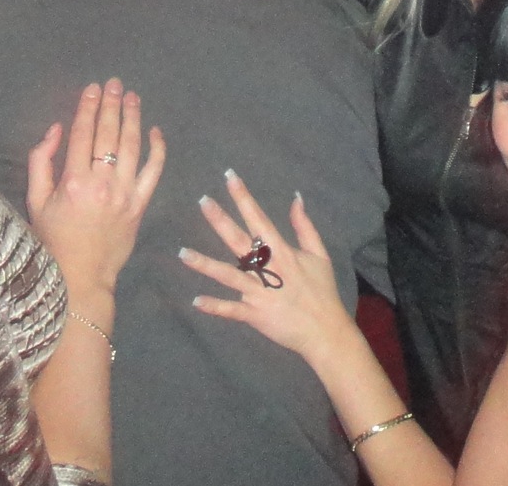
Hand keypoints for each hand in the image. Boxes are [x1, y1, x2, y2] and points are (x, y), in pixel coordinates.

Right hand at [26, 79, 164, 291]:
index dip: (88, 108)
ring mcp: (124, 193)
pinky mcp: (140, 204)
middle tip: (115, 84)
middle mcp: (101, 183)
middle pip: (109, 134)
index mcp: (72, 181)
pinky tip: (155, 131)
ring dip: (134, 118)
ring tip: (133, 97)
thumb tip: (56, 129)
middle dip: (112, 105)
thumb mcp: (35, 201)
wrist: (81, 276)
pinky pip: (153, 171)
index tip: (93, 89)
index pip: (82, 134)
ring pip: (132, 146)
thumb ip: (41, 162)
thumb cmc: (53, 239)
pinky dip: (157, 149)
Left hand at [179, 169, 357, 363]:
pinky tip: (196, 300)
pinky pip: (231, 310)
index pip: (259, 218)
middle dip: (220, 220)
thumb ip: (305, 226)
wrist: (326, 331)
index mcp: (283, 252)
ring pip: (228, 275)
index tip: (229, 177)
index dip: (243, 197)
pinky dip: (214, 306)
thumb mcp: (319, 255)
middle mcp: (268, 269)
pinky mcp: (255, 314)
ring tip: (182, 253)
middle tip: (203, 201)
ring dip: (204, 264)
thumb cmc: (322, 292)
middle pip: (240, 240)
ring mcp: (259, 292)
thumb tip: (296, 198)